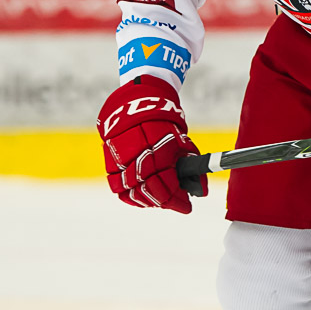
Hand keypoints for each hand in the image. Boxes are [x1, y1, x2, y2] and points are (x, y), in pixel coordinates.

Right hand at [96, 76, 206, 212]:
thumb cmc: (164, 122)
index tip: (187, 206)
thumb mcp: (182, 141)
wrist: (138, 102)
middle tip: (176, 203)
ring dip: (149, 200)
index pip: (168, 187)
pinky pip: (118, 188)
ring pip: (133, 193)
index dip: (179, 201)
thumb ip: (190, 166)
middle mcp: (139, 157)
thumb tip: (200, 190)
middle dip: (166, 202)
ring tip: (160, 200)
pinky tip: (142, 196)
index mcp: (160, 151)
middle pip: (151, 193)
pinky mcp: (110, 161)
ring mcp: (122, 160)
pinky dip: (131, 196)